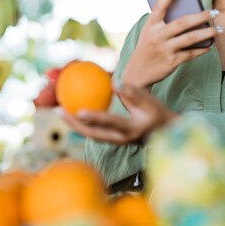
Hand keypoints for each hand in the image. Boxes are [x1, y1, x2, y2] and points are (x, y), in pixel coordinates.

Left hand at [61, 82, 177, 144]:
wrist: (165, 131)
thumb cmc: (157, 112)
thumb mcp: (149, 101)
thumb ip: (132, 93)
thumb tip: (114, 83)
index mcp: (131, 130)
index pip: (110, 123)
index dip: (95, 118)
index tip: (80, 111)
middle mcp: (120, 139)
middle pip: (93, 134)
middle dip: (74, 124)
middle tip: (58, 111)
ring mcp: (115, 141)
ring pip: (91, 134)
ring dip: (74, 125)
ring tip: (60, 112)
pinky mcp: (113, 139)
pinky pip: (94, 131)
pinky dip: (82, 123)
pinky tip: (72, 112)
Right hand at [122, 0, 219, 88]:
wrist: (137, 74)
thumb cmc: (147, 49)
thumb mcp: (149, 34)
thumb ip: (163, 24)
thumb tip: (189, 13)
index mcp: (150, 26)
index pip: (159, 6)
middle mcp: (157, 36)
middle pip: (183, 22)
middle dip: (201, 16)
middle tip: (214, 12)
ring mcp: (165, 49)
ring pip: (191, 38)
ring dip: (207, 32)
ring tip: (219, 29)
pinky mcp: (172, 61)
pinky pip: (192, 53)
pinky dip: (203, 49)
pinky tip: (211, 45)